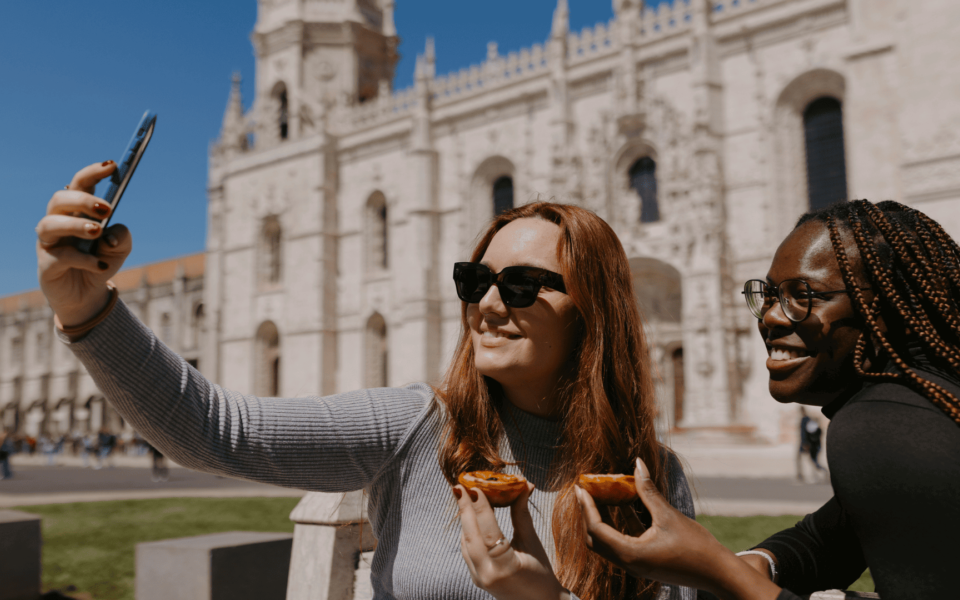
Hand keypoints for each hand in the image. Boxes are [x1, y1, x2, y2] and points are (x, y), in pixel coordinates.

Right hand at [36, 161, 132, 326]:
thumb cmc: (100, 263)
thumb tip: (111, 234)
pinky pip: (61, 256)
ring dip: (75, 224)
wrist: (87, 295)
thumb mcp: (120, 249)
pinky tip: (101, 265)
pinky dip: (84, 259)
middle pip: (59, 199)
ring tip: (97, 231)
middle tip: (106, 209)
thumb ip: (122, 236)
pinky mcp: (47, 264)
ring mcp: (49, 242)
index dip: (93, 173)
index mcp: (77, 212)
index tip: (112, 166)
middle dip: (82, 200)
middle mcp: (59, 221)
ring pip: (50, 223)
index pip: (80, 184)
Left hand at [454, 482, 569, 599]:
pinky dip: (467, 531)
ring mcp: (479, 578)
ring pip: (465, 542)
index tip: (475, 487)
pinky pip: (466, 550)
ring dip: (464, 518)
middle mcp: (488, 574)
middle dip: (464, 509)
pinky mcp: (476, 578)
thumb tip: (523, 485)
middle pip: (470, 535)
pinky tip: (469, 516)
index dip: (481, 507)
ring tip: (462, 496)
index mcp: (506, 566)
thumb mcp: (532, 542)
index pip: (488, 531)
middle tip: (459, 486)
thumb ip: (521, 513)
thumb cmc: (541, 573)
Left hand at [576, 458, 781, 599]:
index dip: (586, 507)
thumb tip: (637, 464)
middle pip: (595, 540)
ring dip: (600, 520)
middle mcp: (628, 563)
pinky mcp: (643, 564)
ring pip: (606, 544)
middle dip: (588, 515)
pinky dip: (616, 527)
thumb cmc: (696, 546)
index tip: (580, 488)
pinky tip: (621, 506)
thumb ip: (648, 490)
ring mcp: (635, 566)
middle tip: (586, 492)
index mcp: (630, 554)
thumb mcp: (669, 515)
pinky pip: (620, 545)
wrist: (718, 573)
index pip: (596, 529)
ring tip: (600, 496)